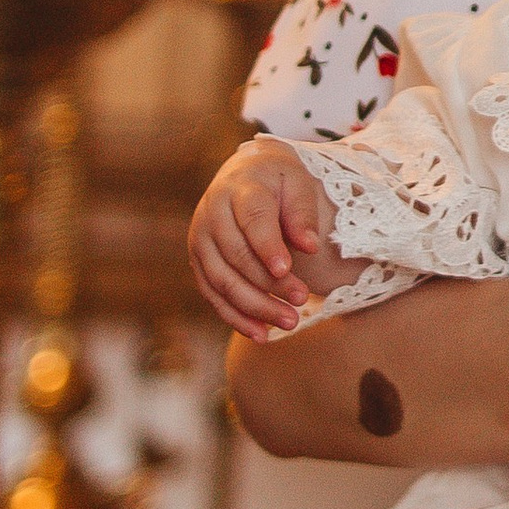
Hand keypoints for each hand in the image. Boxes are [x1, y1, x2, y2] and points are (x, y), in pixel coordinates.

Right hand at [189, 140, 341, 340]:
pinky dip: (235, 317)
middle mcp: (211, 216)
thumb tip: (310, 246)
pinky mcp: (199, 263)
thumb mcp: (296, 183)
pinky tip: (261, 334)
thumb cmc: (277, 181)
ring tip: (290, 323)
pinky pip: (213, 295)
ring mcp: (200, 241)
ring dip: (255, 307)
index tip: (287, 269)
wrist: (243, 175)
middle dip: (269, 284)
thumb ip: (302, 213)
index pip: (252, 220)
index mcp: (238, 190)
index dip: (267, 246)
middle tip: (303, 301)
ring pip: (223, 281)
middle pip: (237, 256)